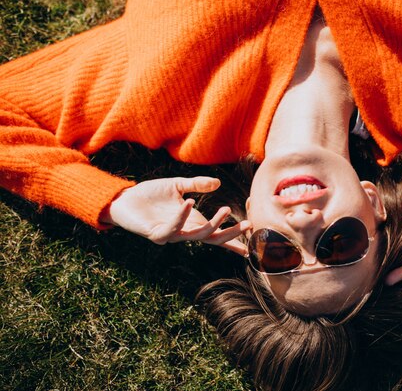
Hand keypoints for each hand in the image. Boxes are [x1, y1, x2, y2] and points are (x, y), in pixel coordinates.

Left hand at [101, 176, 249, 254]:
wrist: (123, 199)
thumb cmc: (150, 195)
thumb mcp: (177, 185)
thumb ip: (197, 185)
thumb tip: (218, 183)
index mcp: (192, 222)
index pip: (216, 233)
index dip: (233, 239)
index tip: (251, 244)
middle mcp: (185, 231)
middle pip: (213, 238)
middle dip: (231, 234)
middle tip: (247, 224)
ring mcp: (172, 234)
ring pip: (198, 236)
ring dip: (214, 224)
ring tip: (225, 209)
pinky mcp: (156, 234)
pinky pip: (172, 229)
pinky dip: (182, 216)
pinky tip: (190, 202)